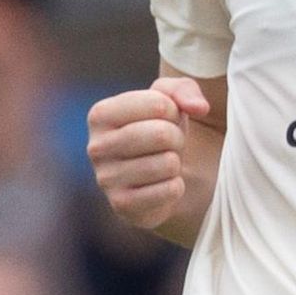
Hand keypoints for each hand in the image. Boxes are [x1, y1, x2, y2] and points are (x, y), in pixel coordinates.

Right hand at [87, 76, 207, 229]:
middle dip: (177, 137)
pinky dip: (176, 186)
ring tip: (163, 162)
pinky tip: (162, 184)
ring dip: (176, 162)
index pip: (157, 103)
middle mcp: (96, 147)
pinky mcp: (122, 205)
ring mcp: (105, 179)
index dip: (174, 110)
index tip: (166, 117)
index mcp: (101, 114)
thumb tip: (199, 107)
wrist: (160, 172)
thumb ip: (184, 89)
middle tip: (169, 143)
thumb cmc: (163, 125)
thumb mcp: (173, 97)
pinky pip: (169, 190)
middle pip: (161, 135)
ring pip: (167, 163)